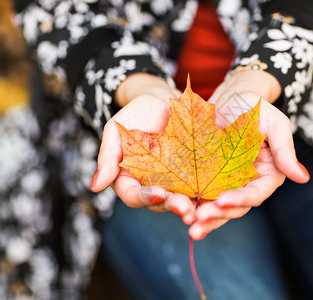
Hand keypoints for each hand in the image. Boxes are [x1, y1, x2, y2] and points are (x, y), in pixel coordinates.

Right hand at [90, 73, 195, 223]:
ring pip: (181, 200)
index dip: (144, 197)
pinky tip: (218, 196)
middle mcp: (152, 186)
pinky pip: (201, 188)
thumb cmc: (136, 114)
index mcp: (129, 180)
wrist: (164, 100)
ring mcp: (174, 183)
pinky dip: (208, 195)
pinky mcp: (194, 177)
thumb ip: (107, 158)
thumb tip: (95, 187)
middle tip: (185, 208)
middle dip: (172, 206)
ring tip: (201, 209)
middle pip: (159, 203)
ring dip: (191, 207)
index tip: (158, 194)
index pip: (133, 195)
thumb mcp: (116, 131)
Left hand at [188, 70, 309, 239]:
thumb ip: (285, 150)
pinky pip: (200, 196)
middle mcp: (247, 183)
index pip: (256, 192)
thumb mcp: (274, 122)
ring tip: (188, 225)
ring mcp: (226, 183)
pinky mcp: (207, 180)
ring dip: (203, 219)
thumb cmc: (254, 106)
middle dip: (217, 216)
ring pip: (217, 207)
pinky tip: (178, 212)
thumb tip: (303, 178)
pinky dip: (191, 206)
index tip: (222, 202)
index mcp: (267, 174)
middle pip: (235, 207)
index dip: (241, 199)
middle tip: (198, 222)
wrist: (228, 98)